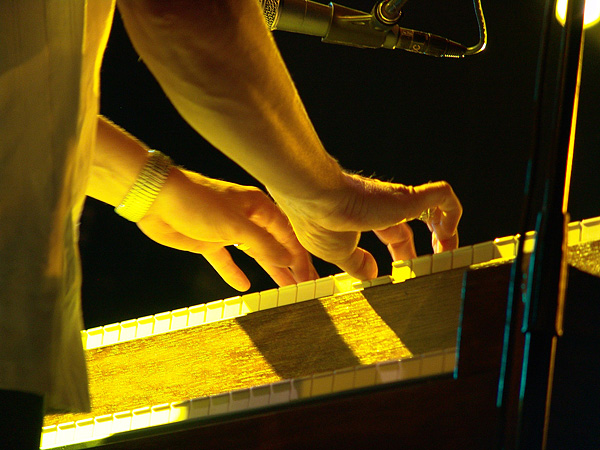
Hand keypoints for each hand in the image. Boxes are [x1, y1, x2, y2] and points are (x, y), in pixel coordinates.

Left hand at [136, 168, 316, 290]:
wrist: (156, 198)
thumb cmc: (197, 202)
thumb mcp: (236, 225)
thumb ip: (264, 244)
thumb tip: (288, 259)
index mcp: (258, 207)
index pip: (288, 234)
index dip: (300, 257)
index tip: (309, 277)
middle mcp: (246, 217)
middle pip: (275, 244)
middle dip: (290, 265)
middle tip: (304, 285)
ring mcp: (227, 229)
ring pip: (255, 253)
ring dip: (269, 269)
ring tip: (285, 287)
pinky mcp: (208, 241)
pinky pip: (226, 259)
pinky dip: (234, 271)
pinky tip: (243, 285)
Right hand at [269, 173, 461, 279]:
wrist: (316, 199)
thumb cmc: (318, 222)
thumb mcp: (338, 253)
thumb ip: (356, 264)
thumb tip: (372, 275)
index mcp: (366, 216)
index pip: (394, 232)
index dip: (403, 252)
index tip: (403, 271)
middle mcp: (384, 205)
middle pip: (416, 220)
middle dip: (429, 243)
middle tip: (435, 265)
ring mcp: (397, 199)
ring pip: (435, 206)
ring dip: (447, 229)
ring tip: (450, 252)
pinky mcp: (408, 197)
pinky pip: (443, 196)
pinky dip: (452, 213)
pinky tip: (447, 236)